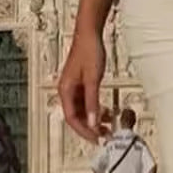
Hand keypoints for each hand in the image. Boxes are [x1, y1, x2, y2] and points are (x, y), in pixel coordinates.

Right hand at [58, 25, 105, 142]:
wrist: (89, 34)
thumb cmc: (88, 51)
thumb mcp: (93, 80)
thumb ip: (93, 102)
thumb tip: (93, 123)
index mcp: (65, 90)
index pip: (72, 119)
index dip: (84, 131)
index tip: (97, 138)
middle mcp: (67, 91)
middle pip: (76, 117)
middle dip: (90, 128)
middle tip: (104, 135)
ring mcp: (74, 87)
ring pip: (82, 111)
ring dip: (94, 119)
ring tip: (107, 126)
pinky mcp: (81, 84)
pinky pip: (87, 102)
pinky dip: (96, 109)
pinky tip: (106, 113)